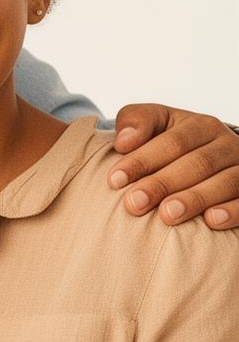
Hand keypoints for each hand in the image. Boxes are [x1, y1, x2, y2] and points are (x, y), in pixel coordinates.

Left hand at [108, 105, 238, 228]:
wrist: (215, 160)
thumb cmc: (171, 146)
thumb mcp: (156, 125)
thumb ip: (137, 121)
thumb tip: (124, 140)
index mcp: (201, 126)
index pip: (171, 142)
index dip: (142, 160)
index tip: (114, 180)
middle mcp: (227, 145)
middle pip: (197, 163)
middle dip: (162, 183)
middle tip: (134, 203)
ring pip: (226, 182)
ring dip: (195, 199)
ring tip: (168, 215)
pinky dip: (233, 210)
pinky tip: (212, 221)